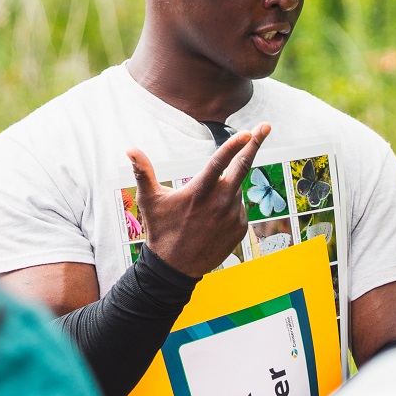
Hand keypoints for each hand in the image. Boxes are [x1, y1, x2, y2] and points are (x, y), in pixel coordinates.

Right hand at [126, 123, 269, 275]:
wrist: (175, 269)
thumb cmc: (161, 230)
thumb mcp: (149, 200)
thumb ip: (143, 171)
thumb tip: (129, 148)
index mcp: (199, 192)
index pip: (219, 162)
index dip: (234, 145)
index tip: (248, 131)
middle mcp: (219, 203)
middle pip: (243, 167)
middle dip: (255, 144)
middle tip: (265, 126)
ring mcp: (232, 216)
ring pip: (236, 189)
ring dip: (227, 187)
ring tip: (204, 207)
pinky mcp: (240, 228)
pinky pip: (239, 207)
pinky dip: (230, 205)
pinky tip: (212, 219)